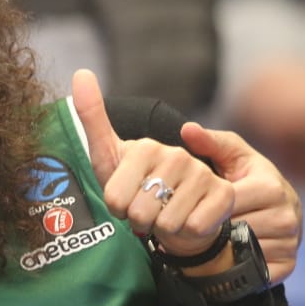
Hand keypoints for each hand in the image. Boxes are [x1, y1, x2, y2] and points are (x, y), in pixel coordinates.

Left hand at [73, 69, 233, 259]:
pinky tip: (189, 222)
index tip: (125, 200)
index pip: (114, 198)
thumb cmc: (136, 188)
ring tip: (167, 215)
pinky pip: (191, 227)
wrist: (176, 215)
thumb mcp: (108, 156)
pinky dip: (187, 234)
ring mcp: (202, 175)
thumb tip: (81, 71)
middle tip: (148, 210)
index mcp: (146, 147)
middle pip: (139, 212)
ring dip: (164, 229)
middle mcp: (176, 155)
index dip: (117, 209)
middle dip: (139, 221)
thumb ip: (92, 117)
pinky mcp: (224, 196)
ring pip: (166, 222)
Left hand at [178, 120, 301, 284]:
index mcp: (271, 187)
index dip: (203, 205)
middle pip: (234, 229)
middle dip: (209, 229)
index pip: (227, 202)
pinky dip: (235, 265)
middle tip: (186, 227)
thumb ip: (210, 142)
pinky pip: (254, 271)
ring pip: (242, 251)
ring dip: (220, 249)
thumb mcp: (232, 154)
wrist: (277, 205)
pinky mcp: (288, 265)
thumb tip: (186, 129)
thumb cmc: (248, 176)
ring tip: (203, 240)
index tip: (183, 205)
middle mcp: (287, 215)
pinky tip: (222, 255)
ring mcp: (290, 242)